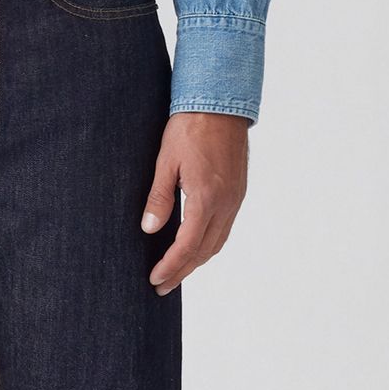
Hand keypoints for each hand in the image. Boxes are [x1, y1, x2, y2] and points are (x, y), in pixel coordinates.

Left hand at [141, 111, 250, 294]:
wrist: (221, 104)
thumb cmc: (190, 128)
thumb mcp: (166, 162)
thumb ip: (159, 198)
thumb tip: (150, 230)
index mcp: (206, 198)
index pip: (187, 246)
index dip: (170, 267)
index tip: (155, 279)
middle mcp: (225, 204)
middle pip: (204, 251)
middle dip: (182, 271)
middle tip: (162, 285)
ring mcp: (235, 199)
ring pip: (217, 242)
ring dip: (197, 261)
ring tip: (176, 271)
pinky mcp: (238, 192)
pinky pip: (224, 228)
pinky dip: (208, 244)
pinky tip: (195, 246)